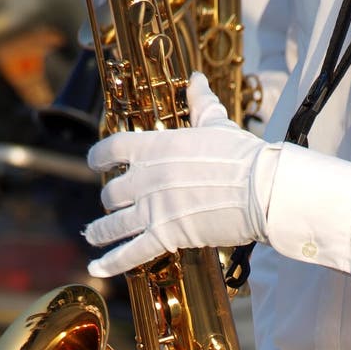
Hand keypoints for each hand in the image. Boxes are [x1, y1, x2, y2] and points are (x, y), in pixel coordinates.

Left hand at [84, 72, 279, 277]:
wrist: (258, 188)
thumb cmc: (241, 155)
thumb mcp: (217, 124)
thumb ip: (200, 104)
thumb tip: (197, 80)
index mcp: (153, 147)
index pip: (111, 149)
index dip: (98, 157)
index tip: (94, 164)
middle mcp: (145, 178)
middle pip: (111, 193)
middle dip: (110, 200)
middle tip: (113, 206)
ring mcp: (152, 209)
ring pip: (114, 224)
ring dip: (100, 230)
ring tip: (92, 235)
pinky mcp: (165, 236)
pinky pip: (130, 253)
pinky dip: (110, 263)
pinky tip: (95, 269)